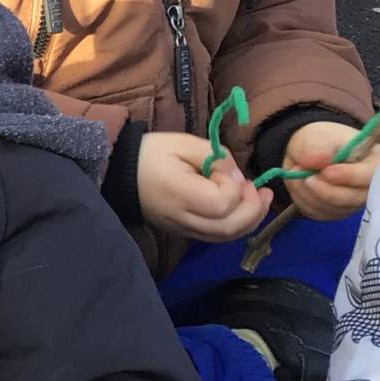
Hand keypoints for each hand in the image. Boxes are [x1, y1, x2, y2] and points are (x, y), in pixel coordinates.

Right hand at [137, 131, 271, 241]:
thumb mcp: (183, 142)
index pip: (222, 203)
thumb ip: (217, 156)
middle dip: (254, 208)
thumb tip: (238, 176)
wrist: (120, 174)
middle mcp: (182, 218)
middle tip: (258, 188)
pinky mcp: (184, 232)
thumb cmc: (151, 154)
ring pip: (227, 237)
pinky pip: (217, 236)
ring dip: (251, 220)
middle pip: (230, 228)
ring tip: (259, 198)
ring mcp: (183, 229)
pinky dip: (237, 225)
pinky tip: (242, 208)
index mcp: (180, 194)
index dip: (235, 187)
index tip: (226, 169)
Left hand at [280, 121, 379, 221]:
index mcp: (374, 161)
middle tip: (304, 176)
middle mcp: (368, 185)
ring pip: (334, 209)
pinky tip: (298, 185)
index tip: (325, 172)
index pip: (371, 175)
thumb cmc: (318, 140)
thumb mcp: (316, 137)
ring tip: (296, 173)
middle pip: (354, 199)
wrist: (305, 152)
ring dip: (308, 194)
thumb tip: (321, 160)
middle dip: (324, 190)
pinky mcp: (336, 211)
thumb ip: (318, 148)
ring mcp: (353, 201)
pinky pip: (320, 213)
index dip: (349, 176)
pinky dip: (303, 201)